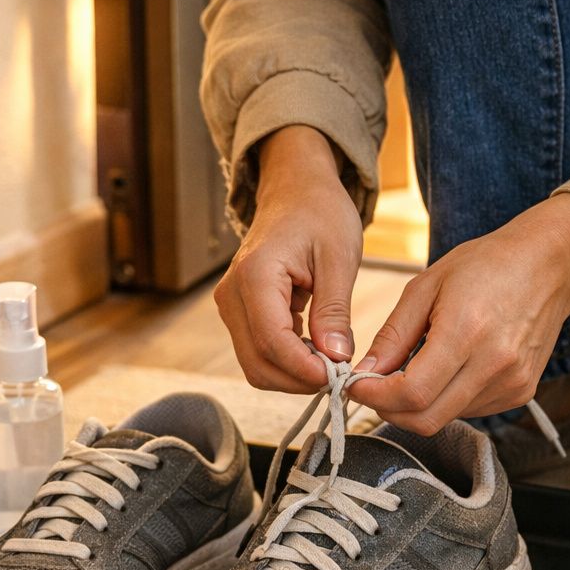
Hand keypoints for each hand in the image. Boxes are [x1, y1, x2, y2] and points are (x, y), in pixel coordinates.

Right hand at [214, 125, 361, 392]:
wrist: (295, 190)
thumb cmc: (320, 214)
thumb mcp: (339, 258)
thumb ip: (334, 311)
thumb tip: (336, 358)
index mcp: (255, 275)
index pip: (272, 342)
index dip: (305, 369)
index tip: (340, 375)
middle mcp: (232, 294)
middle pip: (258, 363)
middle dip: (299, 379)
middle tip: (339, 373)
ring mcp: (230, 305)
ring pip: (255, 365)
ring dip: (293, 374)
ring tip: (330, 359)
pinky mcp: (238, 313)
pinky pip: (258, 352)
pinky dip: (287, 362)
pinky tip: (316, 349)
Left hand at [346, 194, 569, 433]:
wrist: (550, 265)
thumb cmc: (486, 265)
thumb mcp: (426, 286)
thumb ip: (393, 335)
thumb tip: (364, 374)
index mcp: (467, 331)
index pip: (412, 393)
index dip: (375, 397)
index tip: (356, 385)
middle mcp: (495, 364)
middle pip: (427, 419)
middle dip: (389, 409)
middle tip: (373, 387)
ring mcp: (512, 383)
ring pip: (446, 418)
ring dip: (417, 405)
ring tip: (411, 369)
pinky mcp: (521, 393)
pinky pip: (468, 412)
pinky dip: (445, 400)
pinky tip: (446, 370)